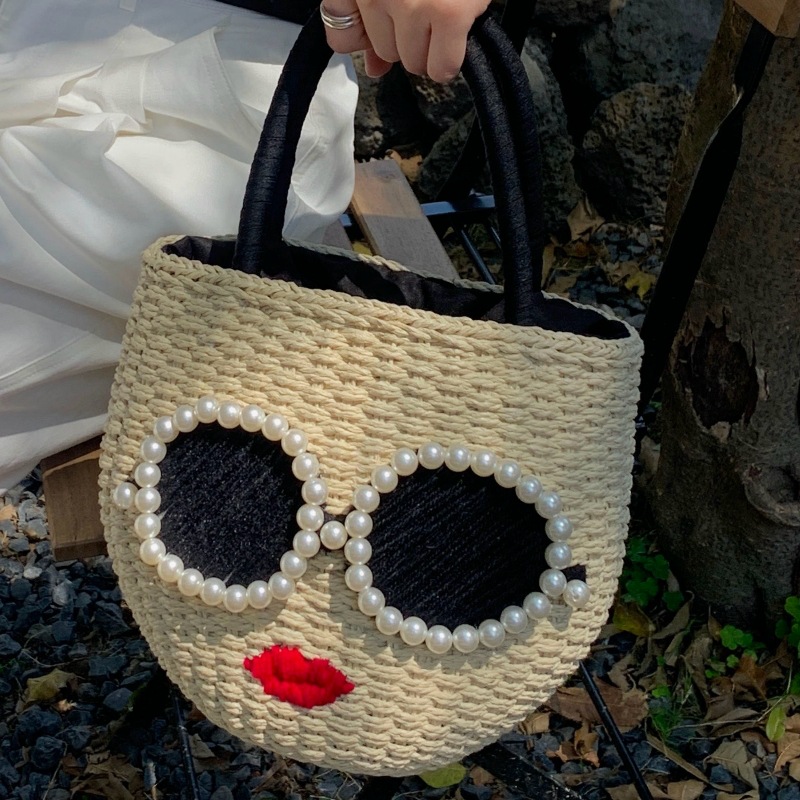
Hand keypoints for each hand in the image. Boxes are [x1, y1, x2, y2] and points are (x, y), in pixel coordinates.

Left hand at [322, 0, 491, 82]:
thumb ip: (374, 20)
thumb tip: (375, 69)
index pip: (341, 39)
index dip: (367, 38)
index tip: (386, 25)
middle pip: (385, 53)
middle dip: (407, 41)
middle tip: (426, 12)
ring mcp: (410, 4)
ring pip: (414, 62)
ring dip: (431, 50)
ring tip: (442, 15)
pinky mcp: (447, 14)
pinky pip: (442, 66)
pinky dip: (449, 61)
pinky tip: (457, 34)